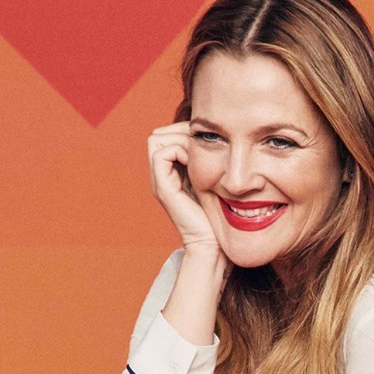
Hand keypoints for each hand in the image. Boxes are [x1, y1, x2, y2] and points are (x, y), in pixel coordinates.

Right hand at [147, 123, 224, 264]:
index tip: (206, 137)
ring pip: (156, 140)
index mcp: (171, 173)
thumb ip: (206, 162)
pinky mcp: (163, 189)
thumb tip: (215, 138)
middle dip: (180, 131)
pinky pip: (161, 154)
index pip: (165, 136)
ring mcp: (160, 182)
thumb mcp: (212, 181)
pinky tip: (197, 162)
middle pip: (158, 135)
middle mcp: (161, 176)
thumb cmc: (217, 215)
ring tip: (199, 152)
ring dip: (180, 139)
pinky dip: (179, 150)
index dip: (182, 130)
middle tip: (202, 140)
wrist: (212, 243)